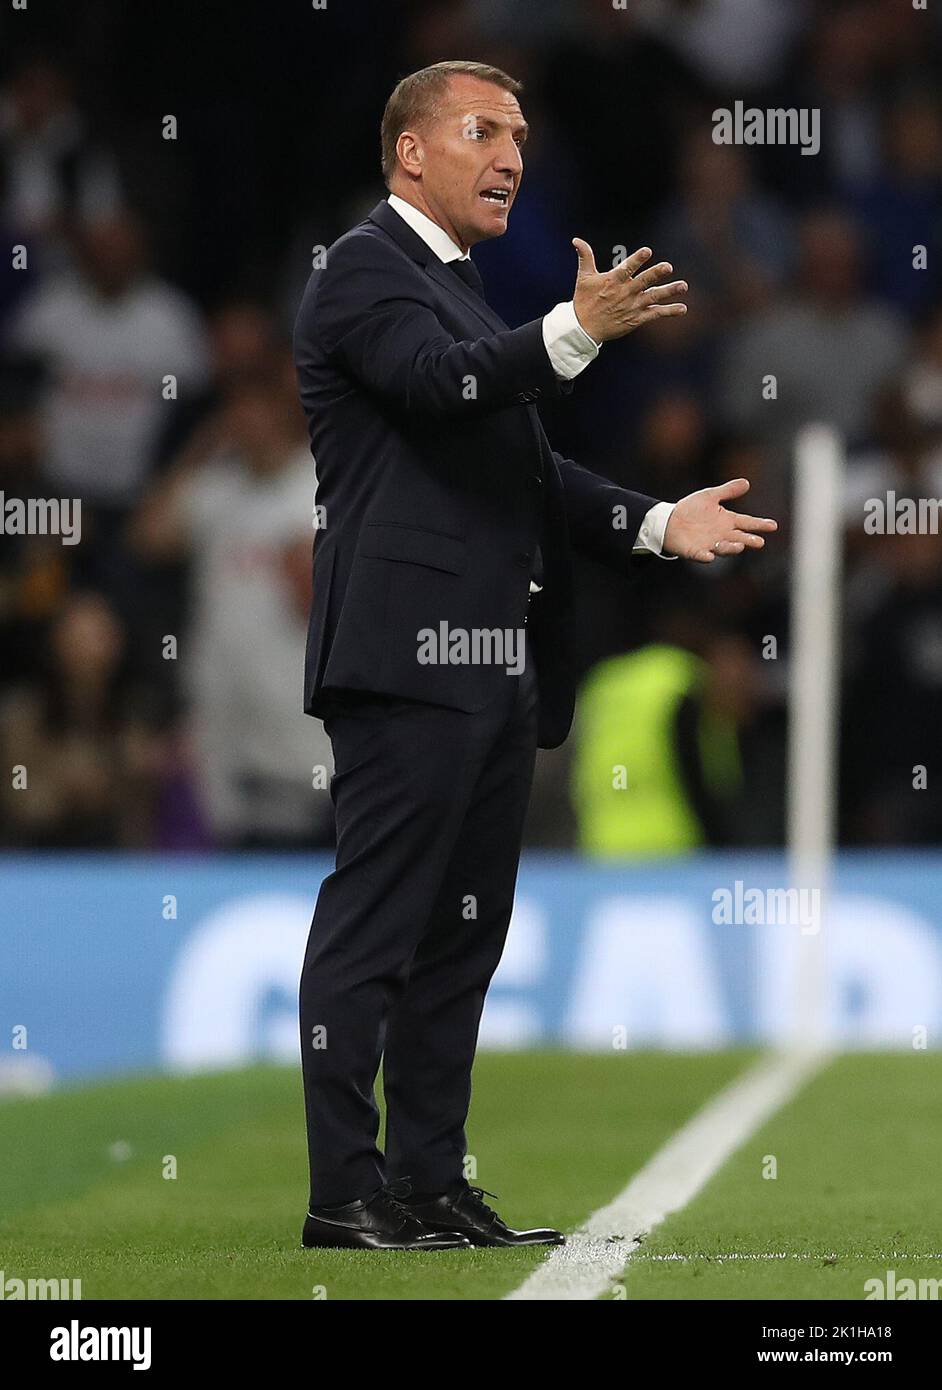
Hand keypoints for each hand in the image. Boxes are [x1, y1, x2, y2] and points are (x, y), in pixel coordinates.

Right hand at [572, 241, 687, 343]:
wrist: (584, 329)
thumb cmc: (584, 300)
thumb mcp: (584, 277)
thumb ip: (585, 256)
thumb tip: (576, 239)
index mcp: (613, 281)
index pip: (627, 268)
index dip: (637, 259)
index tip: (648, 251)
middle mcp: (625, 293)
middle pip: (643, 281)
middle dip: (656, 274)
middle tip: (668, 267)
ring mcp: (632, 306)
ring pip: (653, 297)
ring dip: (669, 291)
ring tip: (683, 286)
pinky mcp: (636, 319)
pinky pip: (655, 314)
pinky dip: (669, 311)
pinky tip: (683, 308)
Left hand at [664, 478, 776, 562]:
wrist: (670, 520)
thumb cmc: (691, 509)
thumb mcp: (710, 496)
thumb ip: (727, 491)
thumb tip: (747, 482)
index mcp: (727, 521)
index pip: (747, 523)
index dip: (760, 524)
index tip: (773, 526)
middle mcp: (722, 535)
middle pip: (739, 538)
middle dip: (749, 540)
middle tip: (759, 542)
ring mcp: (709, 544)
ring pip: (724, 548)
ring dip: (731, 548)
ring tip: (740, 546)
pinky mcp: (695, 551)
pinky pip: (701, 555)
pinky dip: (705, 556)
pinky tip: (709, 556)